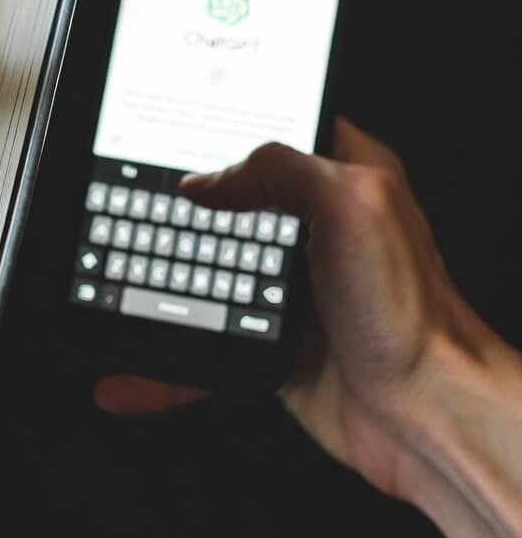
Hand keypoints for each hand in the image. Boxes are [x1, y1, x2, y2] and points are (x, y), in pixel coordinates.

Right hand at [95, 119, 521, 537]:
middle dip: (174, 203)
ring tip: (113, 271)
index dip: (224, 123)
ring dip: (159, 278)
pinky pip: (201, 336)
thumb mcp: (351, 207)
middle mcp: (309, 225)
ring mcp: (284, 281)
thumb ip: (278, 171)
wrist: (425, 415)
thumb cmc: (411, 311)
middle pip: (226, 199)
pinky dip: (164, 355)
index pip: (272, 128)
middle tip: (125, 195)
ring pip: (205, 267)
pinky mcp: (266, 333)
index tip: (172, 122)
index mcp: (338, 176)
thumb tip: (205, 180)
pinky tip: (129, 369)